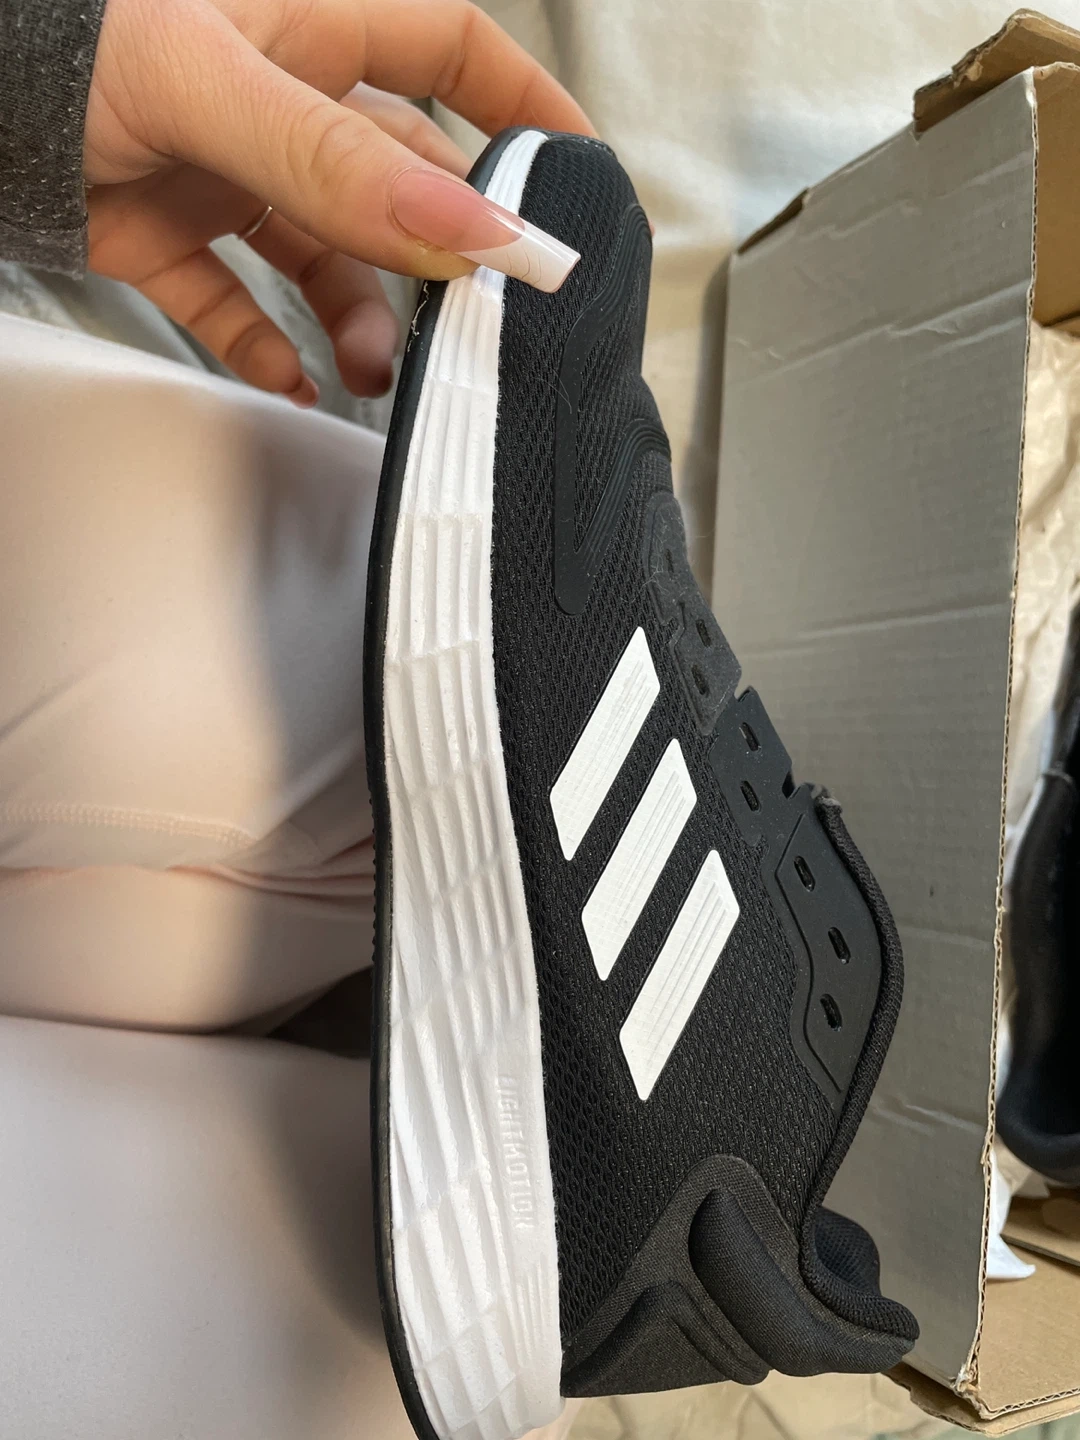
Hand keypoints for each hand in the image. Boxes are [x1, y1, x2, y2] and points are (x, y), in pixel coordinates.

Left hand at [85, 0, 593, 404]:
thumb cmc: (48, 35)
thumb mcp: (209, 81)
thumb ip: (340, 159)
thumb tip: (470, 223)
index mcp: (303, 19)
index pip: (449, 46)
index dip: (521, 108)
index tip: (575, 177)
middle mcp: (272, 97)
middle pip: (395, 177)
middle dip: (435, 253)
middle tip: (468, 319)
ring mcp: (219, 168)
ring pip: (321, 253)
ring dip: (355, 318)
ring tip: (370, 371)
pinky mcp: (160, 233)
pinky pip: (234, 300)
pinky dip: (266, 346)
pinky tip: (293, 385)